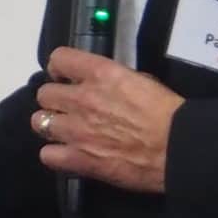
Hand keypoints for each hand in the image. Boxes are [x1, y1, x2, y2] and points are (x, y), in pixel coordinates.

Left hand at [34, 48, 182, 193]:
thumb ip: (115, 81)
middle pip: (44, 94)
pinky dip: (55, 155)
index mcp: (100, 74)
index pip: (59, 58)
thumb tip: (105, 86)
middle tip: (68, 109)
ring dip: (51, 126)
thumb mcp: (142, 81)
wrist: (177, 149)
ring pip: (39, 122)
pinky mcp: (78, 158)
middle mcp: (81, 98)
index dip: (59, 68)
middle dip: (54, 101)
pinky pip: (47, 155)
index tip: (65, 77)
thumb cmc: (169, 114)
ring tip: (65, 132)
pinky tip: (67, 155)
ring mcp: (76, 130)